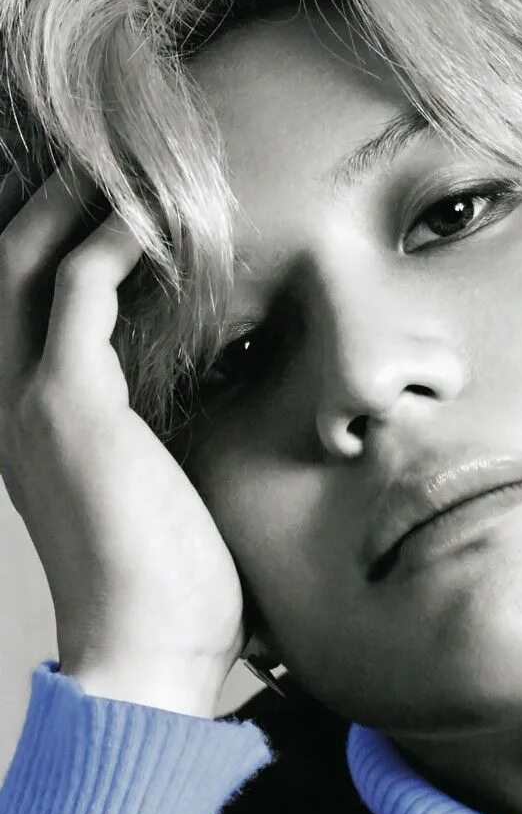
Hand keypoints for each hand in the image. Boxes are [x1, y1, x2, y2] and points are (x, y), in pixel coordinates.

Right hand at [0, 163, 244, 715]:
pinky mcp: (68, 404)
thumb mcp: (154, 487)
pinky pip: (76, 291)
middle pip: (3, 271)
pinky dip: (108, 243)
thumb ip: (156, 430)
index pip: (20, 312)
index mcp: (29, 425)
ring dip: (65, 208)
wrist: (148, 650)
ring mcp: (27, 401)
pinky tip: (150, 219)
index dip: (46, 250)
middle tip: (93, 163)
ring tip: (118, 168)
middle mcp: (8, 405)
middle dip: (39, 208)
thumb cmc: (165, 581)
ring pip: (22, 265)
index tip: (94, 208)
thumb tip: (209, 388)